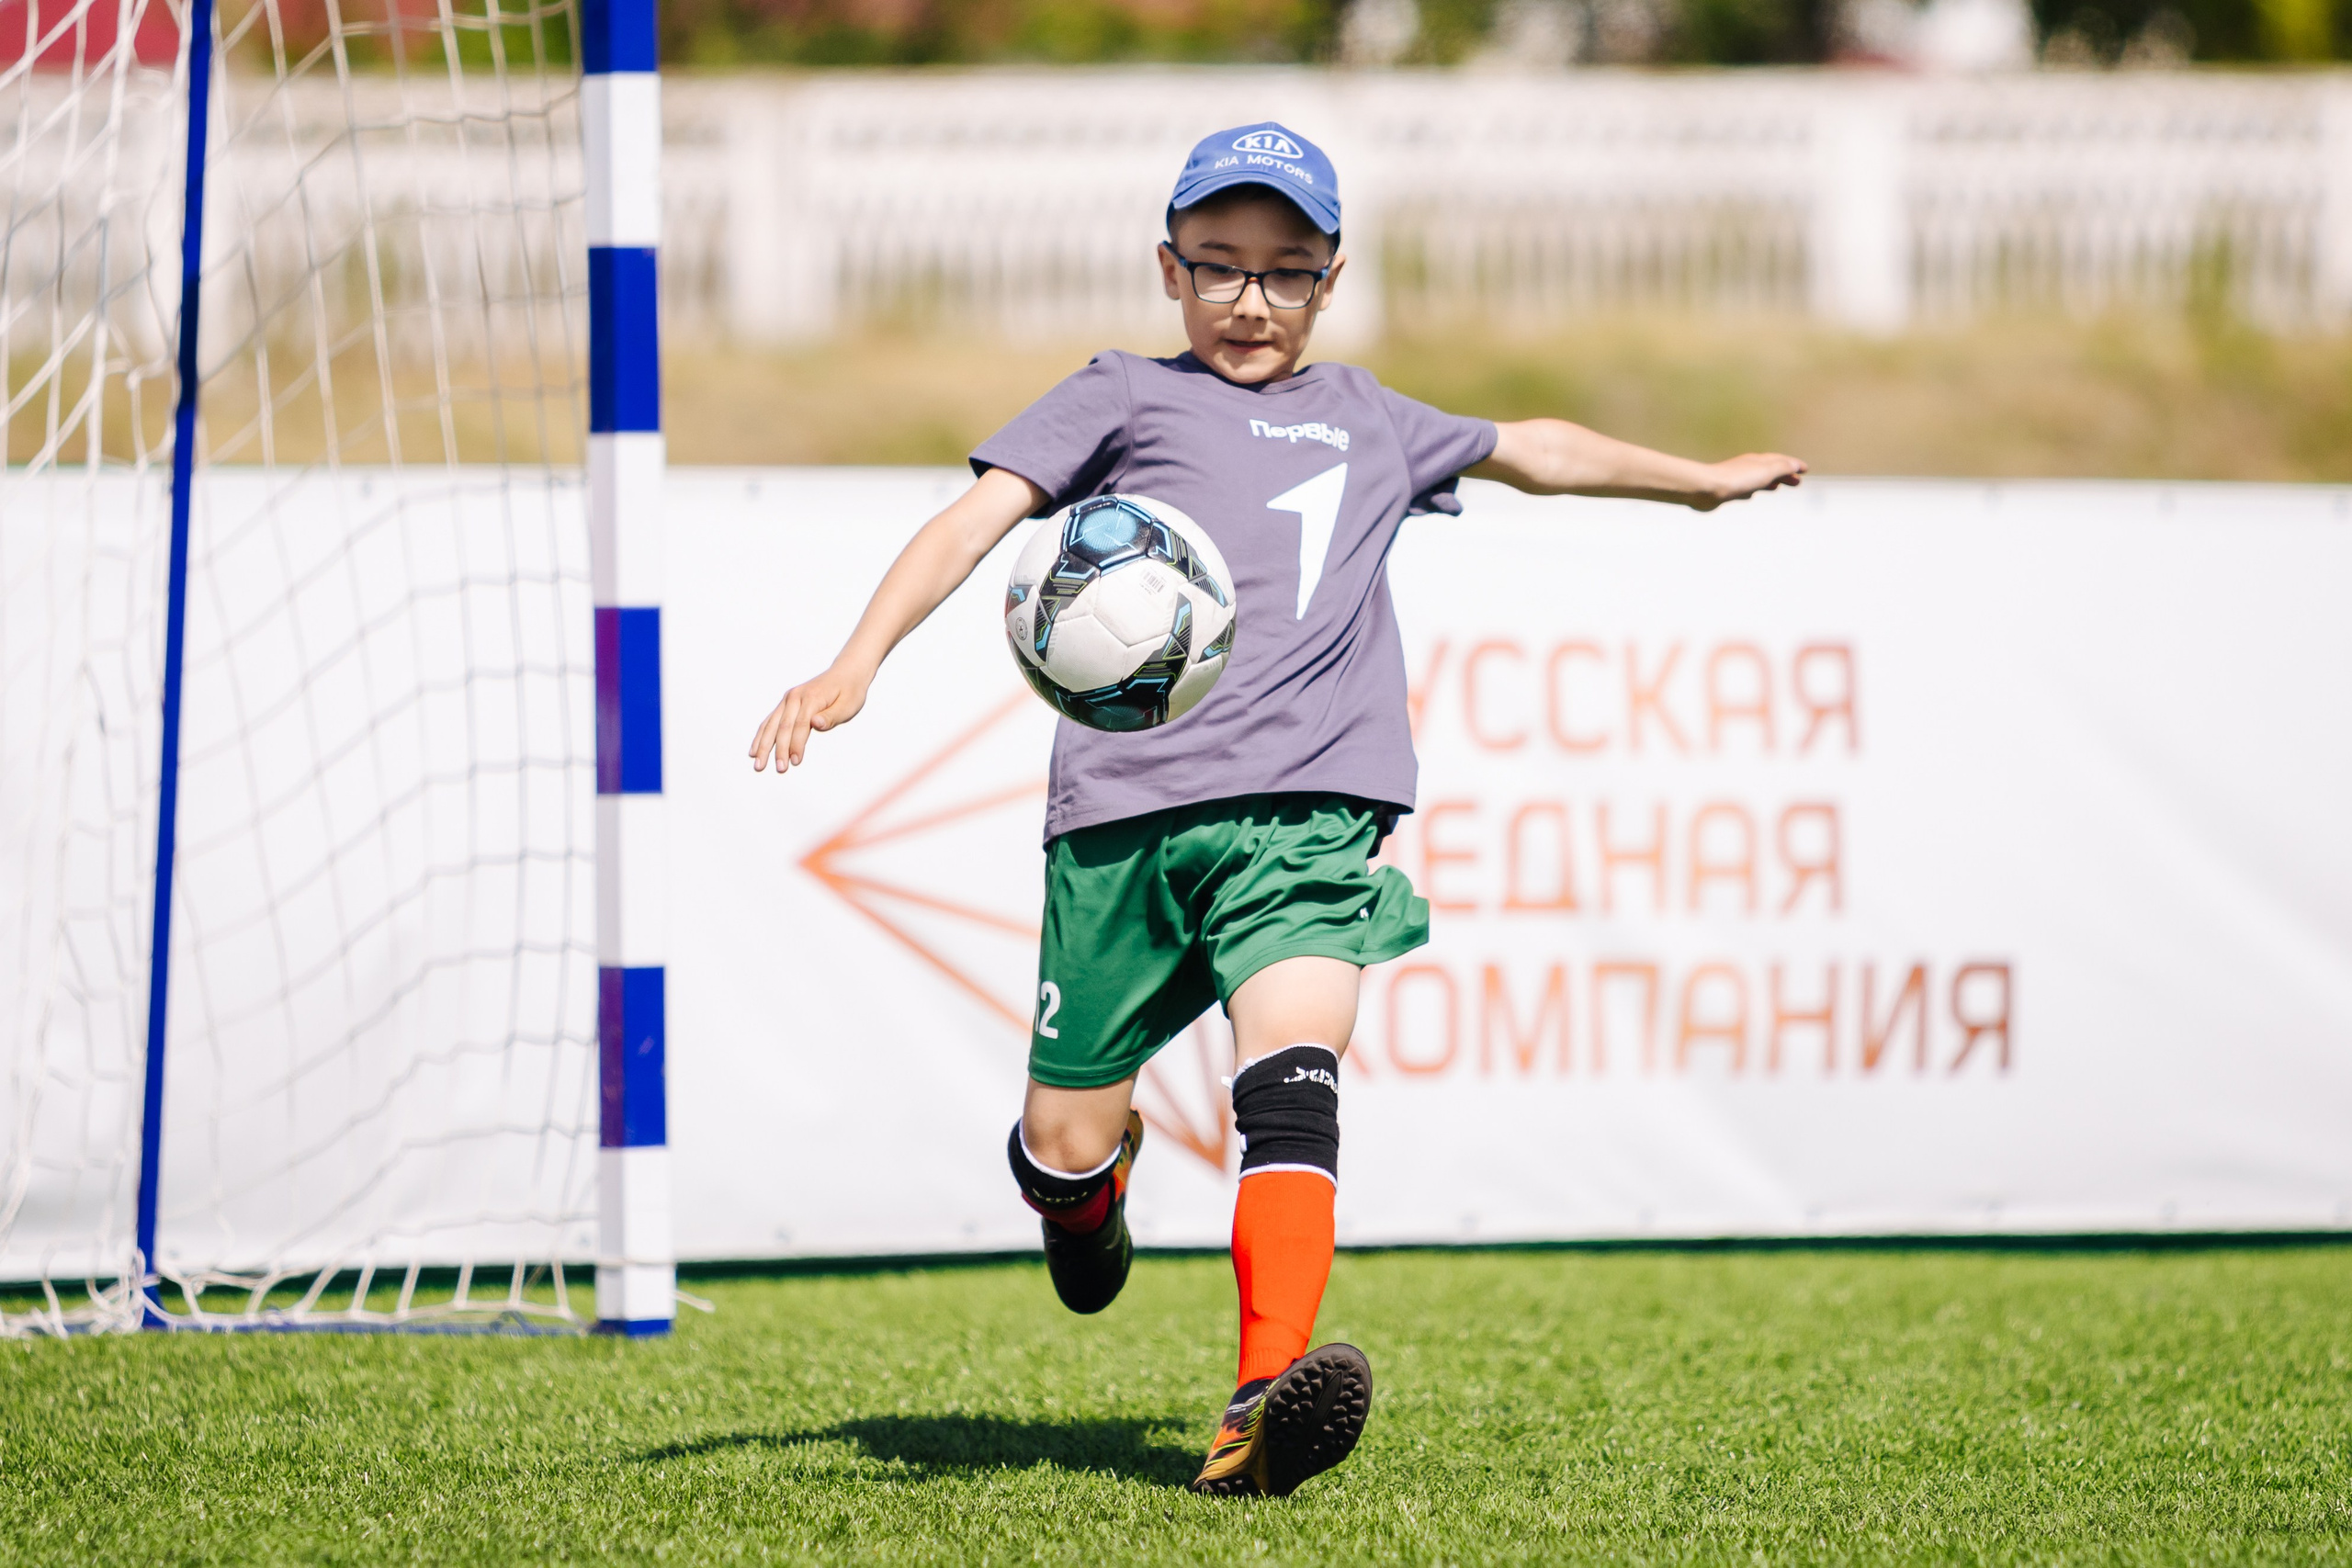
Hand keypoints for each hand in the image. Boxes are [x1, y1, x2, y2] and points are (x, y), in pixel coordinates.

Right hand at [748, 662, 871, 773]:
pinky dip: (761, 735)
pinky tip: (755, 749)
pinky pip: (769, 720)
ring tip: (759, 764)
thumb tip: (816, 723)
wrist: (846, 672)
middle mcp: (795, 697)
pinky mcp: (786, 702)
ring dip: (764, 745)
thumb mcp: (848, 705)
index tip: (795, 761)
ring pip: (771, 724)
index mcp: (811, 697)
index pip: (800, 725)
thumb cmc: (849, 691)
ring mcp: (788, 699)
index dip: (797, 745)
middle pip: (782, 726)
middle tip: (780, 768)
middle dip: (779, 750)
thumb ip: (831, 716)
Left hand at [1692, 453, 1806, 510]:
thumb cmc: (1736, 479)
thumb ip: (1782, 468)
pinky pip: (1744, 488)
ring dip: (1770, 482)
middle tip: (1797, 482)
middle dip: (1784, 475)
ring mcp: (1737, 478)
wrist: (1706, 488)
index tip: (1805, 469)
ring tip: (1778, 487)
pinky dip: (1753, 490)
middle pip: (1770, 469)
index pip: (1780, 461)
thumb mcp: (1766, 471)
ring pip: (1758, 479)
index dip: (1793, 465)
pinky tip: (1751, 495)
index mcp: (1758, 461)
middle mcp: (1747, 467)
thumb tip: (1795, 465)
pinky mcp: (1726, 490)